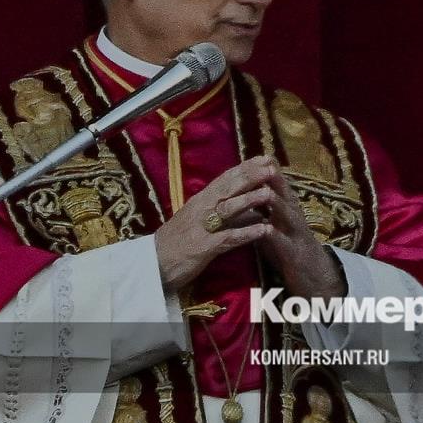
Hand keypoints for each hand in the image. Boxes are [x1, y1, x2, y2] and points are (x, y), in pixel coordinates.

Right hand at [153, 157, 276, 290]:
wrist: (151, 265)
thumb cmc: (177, 243)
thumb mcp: (198, 221)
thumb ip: (222, 211)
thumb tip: (250, 207)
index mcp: (200, 201)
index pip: (225, 179)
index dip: (245, 167)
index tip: (265, 157)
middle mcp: (200, 209)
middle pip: (227, 188)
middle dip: (250, 177)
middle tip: (271, 167)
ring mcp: (200, 228)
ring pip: (227, 209)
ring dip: (248, 200)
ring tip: (269, 193)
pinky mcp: (202, 247)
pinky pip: (227, 238)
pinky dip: (245, 233)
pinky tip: (262, 230)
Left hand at [220, 158, 345, 298]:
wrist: (314, 278)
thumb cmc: (290, 252)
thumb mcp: (275, 228)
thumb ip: (261, 213)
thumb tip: (243, 197)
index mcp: (287, 209)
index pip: (275, 185)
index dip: (264, 172)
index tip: (250, 156)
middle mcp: (293, 217)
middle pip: (284, 192)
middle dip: (272, 178)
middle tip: (261, 161)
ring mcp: (296, 234)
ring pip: (287, 213)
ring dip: (276, 202)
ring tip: (264, 192)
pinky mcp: (294, 253)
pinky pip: (284, 243)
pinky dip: (275, 235)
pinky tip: (266, 229)